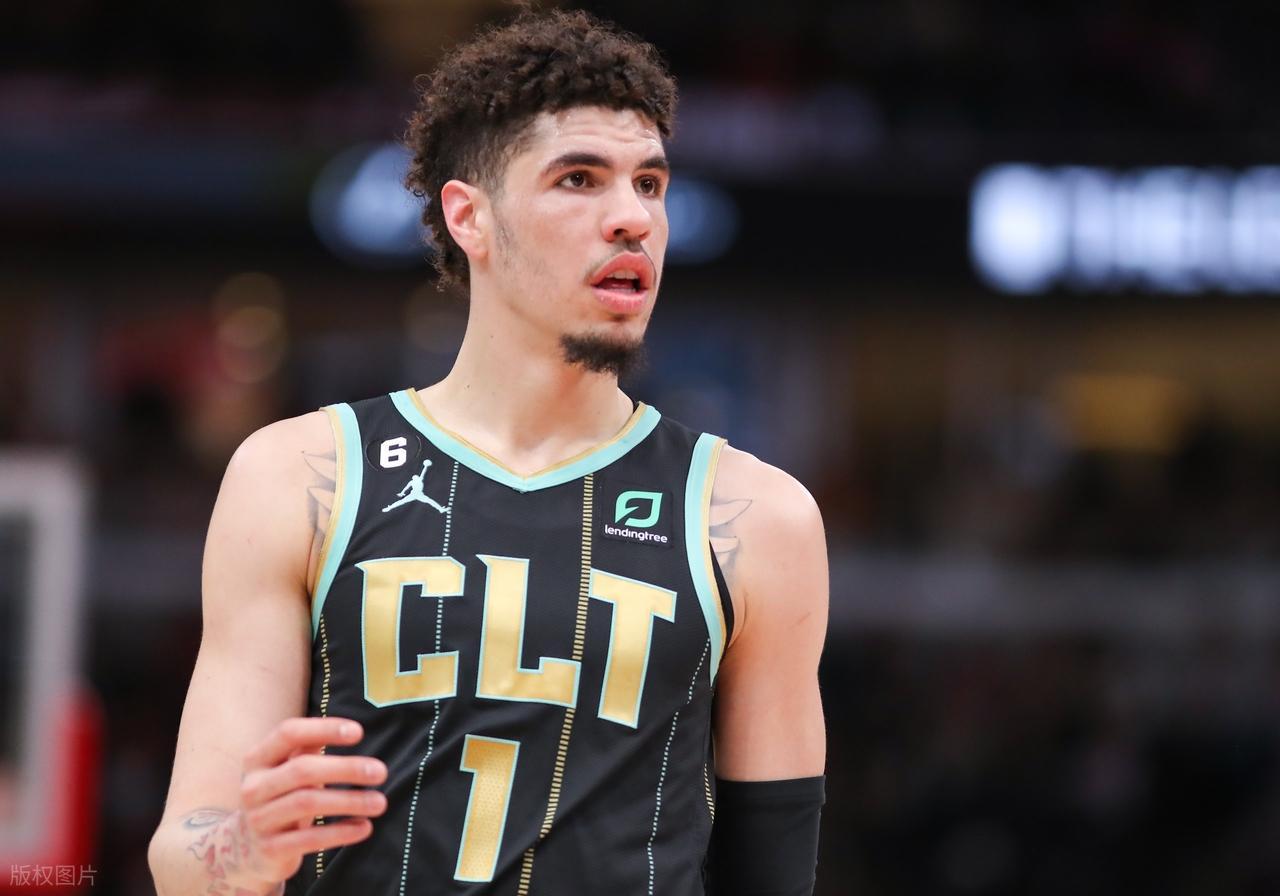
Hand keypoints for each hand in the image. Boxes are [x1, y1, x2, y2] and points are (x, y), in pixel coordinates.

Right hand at [228, 717, 387, 887]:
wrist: (244, 849)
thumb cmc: (279, 796)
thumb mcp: (286, 767)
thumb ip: (309, 745)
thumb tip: (348, 729)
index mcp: (258, 759)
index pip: (288, 733)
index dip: (323, 729)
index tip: (359, 732)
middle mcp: (254, 787)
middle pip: (303, 769)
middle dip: (346, 769)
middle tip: (381, 771)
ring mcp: (258, 819)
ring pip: (308, 803)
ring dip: (350, 801)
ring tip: (380, 802)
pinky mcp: (270, 849)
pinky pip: (310, 839)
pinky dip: (341, 832)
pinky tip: (364, 827)